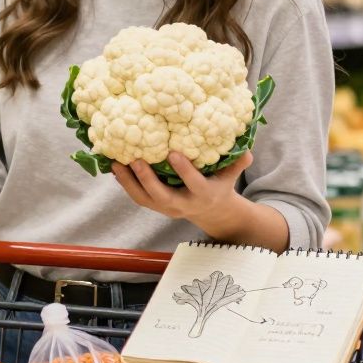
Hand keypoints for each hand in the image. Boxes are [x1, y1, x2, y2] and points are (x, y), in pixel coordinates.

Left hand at [111, 152, 254, 236]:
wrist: (210, 212)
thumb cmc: (218, 186)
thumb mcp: (230, 178)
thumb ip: (237, 164)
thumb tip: (247, 151)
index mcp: (203, 195)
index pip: (193, 184)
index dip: (183, 171)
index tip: (173, 153)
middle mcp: (182, 205)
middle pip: (161, 196)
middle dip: (147, 179)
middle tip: (135, 159)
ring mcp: (166, 207)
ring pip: (143, 198)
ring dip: (128, 182)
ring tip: (115, 163)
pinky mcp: (154, 206)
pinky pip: (137, 197)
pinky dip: (125, 184)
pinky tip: (115, 168)